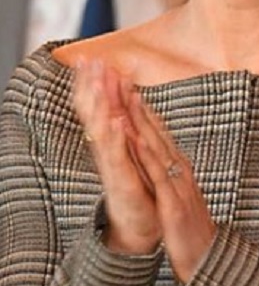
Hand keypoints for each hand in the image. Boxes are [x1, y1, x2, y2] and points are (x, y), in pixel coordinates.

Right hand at [74, 59, 159, 254]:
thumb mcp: (135, 154)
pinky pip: (118, 156)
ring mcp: (114, 166)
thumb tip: (127, 105)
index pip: (102, 107)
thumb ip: (130, 130)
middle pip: (98, 113)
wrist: (143, 227)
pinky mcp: (122, 181)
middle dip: (93, 86)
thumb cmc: (140, 189)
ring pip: (104, 130)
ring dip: (101, 105)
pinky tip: (116, 120)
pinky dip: (117, 137)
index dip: (97, 84)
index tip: (92, 58)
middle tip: (88, 60)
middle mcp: (109, 152)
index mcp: (114, 143)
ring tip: (97, 81)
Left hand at [124, 91, 216, 284]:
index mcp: (182, 172)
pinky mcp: (173, 201)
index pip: (163, 137)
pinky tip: (135, 138)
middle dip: (143, 109)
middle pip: (160, 135)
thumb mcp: (184, 201)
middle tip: (128, 82)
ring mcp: (178, 185)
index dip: (148, 114)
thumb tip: (169, 168)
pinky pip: (157, 173)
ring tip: (129, 99)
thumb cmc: (194, 234)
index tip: (134, 92)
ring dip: (143, 123)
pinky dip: (145, 153)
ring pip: (158, 148)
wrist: (209, 260)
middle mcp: (181, 172)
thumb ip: (176, 182)